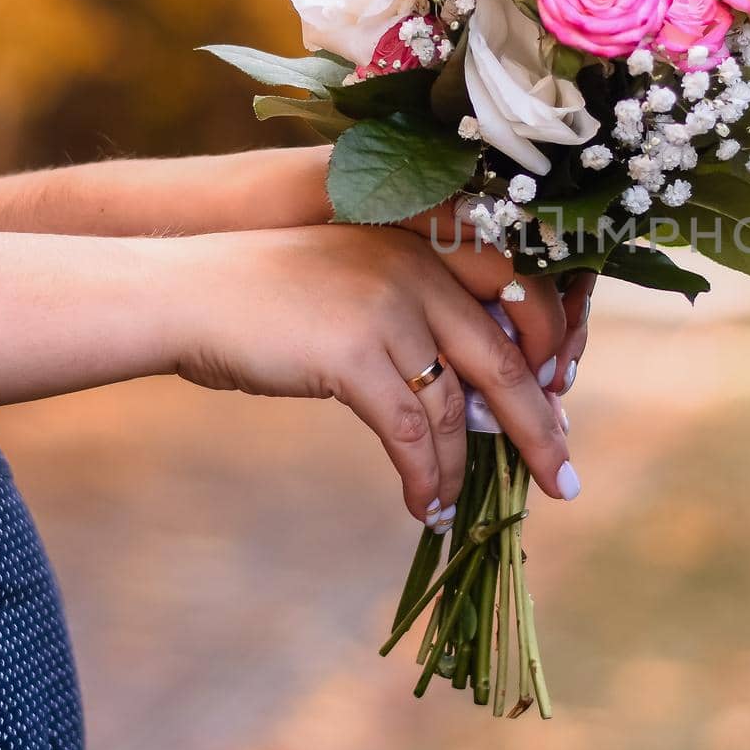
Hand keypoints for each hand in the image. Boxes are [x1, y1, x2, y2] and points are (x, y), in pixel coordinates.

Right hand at [163, 225, 576, 526]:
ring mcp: (388, 307)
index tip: (557, 404)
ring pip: (458, 407)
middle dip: (539, 426)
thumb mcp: (363, 283)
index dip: (548, 356)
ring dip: (466, 470)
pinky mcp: (353, 353)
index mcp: (431, 241)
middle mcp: (420, 266)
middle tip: (563, 477)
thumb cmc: (271, 297)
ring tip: (463, 508)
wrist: (186, 294)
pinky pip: (411, 433)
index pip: (523, 296)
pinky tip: (423, 505)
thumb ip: (425, 315)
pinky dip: (425, 477)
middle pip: (507, 358)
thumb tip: (485, 395)